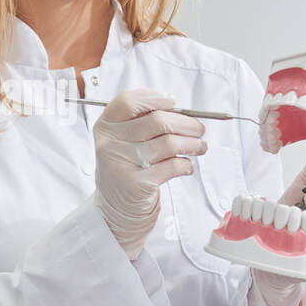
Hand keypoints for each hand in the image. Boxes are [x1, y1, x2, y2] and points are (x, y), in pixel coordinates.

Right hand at [92, 89, 205, 258]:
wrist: (117, 207)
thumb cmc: (127, 167)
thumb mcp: (123, 140)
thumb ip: (142, 122)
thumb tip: (178, 110)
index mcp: (105, 127)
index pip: (128, 102)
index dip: (154, 98)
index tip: (173, 103)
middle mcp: (109, 144)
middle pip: (157, 121)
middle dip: (186, 123)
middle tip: (199, 129)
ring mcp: (122, 164)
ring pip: (169, 143)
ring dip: (192, 144)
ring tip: (200, 146)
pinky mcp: (137, 184)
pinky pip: (172, 166)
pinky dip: (186, 165)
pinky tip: (187, 166)